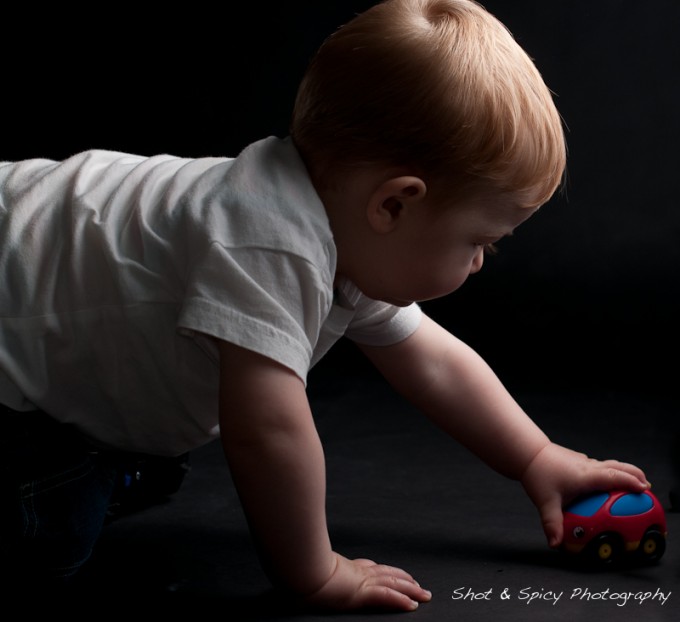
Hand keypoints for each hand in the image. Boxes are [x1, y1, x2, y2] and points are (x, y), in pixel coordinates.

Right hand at [302, 553, 431, 611]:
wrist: (299, 568)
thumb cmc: (297, 569)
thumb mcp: (305, 569)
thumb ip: (313, 571)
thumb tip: (302, 574)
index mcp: (342, 566)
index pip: (368, 567)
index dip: (384, 570)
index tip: (394, 572)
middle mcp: (354, 572)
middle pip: (386, 573)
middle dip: (404, 579)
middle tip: (418, 584)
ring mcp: (359, 581)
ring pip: (392, 583)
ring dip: (410, 590)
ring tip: (424, 595)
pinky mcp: (361, 592)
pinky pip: (386, 597)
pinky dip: (401, 600)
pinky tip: (413, 604)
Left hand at [520, 442, 649, 548]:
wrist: (526, 452)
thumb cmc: (537, 473)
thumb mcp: (546, 503)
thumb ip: (552, 524)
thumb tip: (555, 543)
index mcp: (586, 476)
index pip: (615, 477)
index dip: (631, 482)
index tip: (644, 489)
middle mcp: (587, 466)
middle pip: (618, 466)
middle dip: (634, 474)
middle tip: (645, 485)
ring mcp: (582, 461)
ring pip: (609, 464)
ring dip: (622, 472)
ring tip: (631, 482)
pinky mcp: (577, 460)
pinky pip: (598, 466)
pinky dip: (608, 472)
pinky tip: (604, 481)